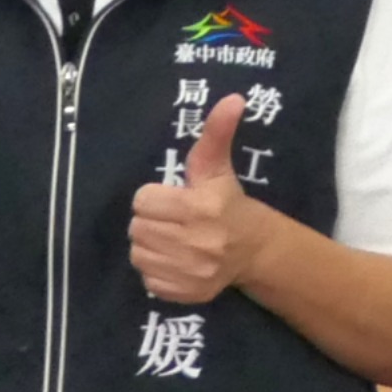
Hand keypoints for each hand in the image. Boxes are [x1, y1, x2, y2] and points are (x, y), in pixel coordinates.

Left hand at [129, 90, 273, 306]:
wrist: (254, 249)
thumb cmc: (227, 202)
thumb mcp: (218, 167)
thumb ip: (217, 132)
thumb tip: (233, 99)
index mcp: (201, 207)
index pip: (142, 201)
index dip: (153, 198)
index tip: (172, 199)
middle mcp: (198, 242)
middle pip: (137, 228)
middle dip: (150, 220)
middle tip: (171, 219)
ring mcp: (192, 271)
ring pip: (138, 253)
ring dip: (149, 244)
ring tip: (170, 238)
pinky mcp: (188, 293)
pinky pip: (148, 279)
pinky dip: (156, 269)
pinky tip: (174, 258)